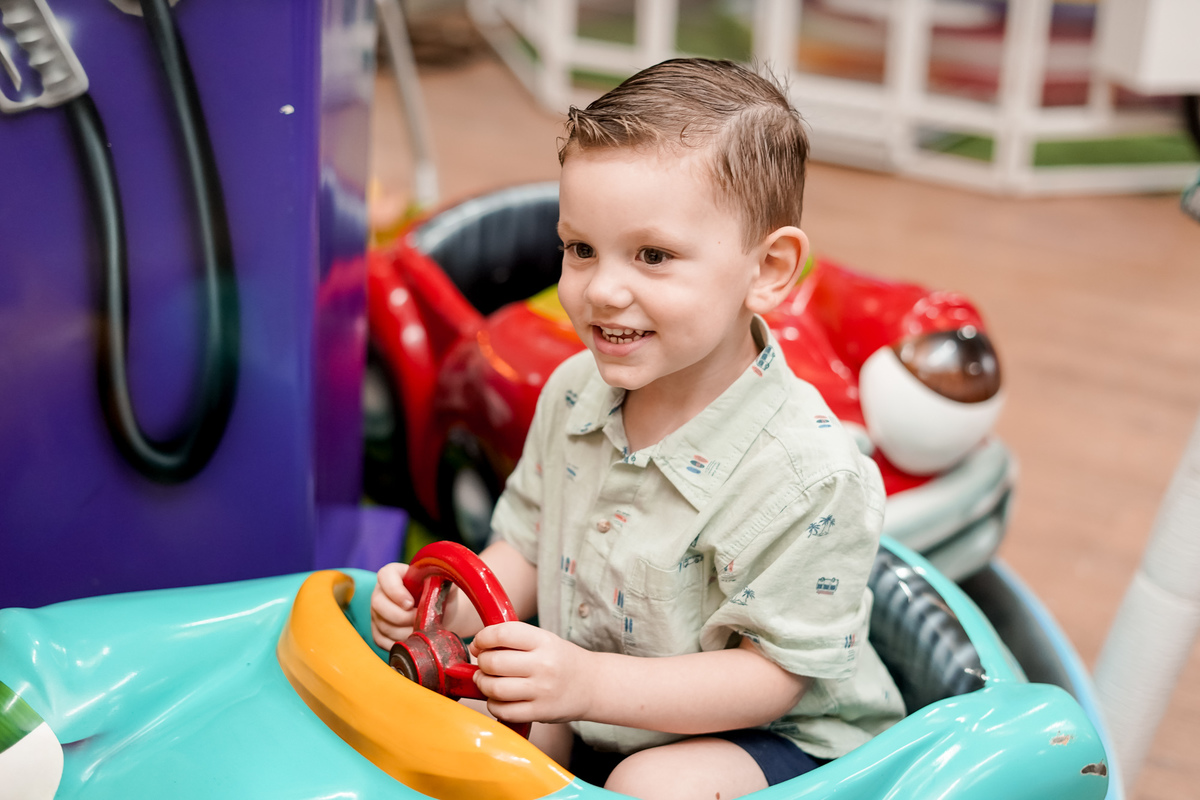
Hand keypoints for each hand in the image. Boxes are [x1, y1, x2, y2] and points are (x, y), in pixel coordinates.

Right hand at [372, 561, 454, 649]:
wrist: (441, 614)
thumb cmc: (441, 596)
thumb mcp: (443, 583)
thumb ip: (441, 577)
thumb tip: (440, 580)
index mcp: (394, 574)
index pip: (385, 576)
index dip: (395, 591)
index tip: (411, 603)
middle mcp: (380, 592)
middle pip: (379, 604)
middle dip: (402, 616)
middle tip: (419, 620)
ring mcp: (376, 613)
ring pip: (382, 625)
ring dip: (403, 632)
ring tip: (420, 630)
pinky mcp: (378, 632)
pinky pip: (382, 641)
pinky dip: (398, 643)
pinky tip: (412, 640)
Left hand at [469, 622, 593, 723]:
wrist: (592, 685)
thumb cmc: (562, 661)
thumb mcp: (545, 640)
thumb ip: (515, 640)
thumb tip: (477, 647)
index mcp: (544, 641)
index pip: (503, 633)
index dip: (483, 638)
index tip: (479, 644)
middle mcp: (543, 665)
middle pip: (494, 662)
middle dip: (482, 663)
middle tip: (484, 664)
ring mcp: (542, 691)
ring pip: (495, 688)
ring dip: (483, 684)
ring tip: (487, 681)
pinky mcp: (539, 712)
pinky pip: (504, 711)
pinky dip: (493, 705)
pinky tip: (497, 698)